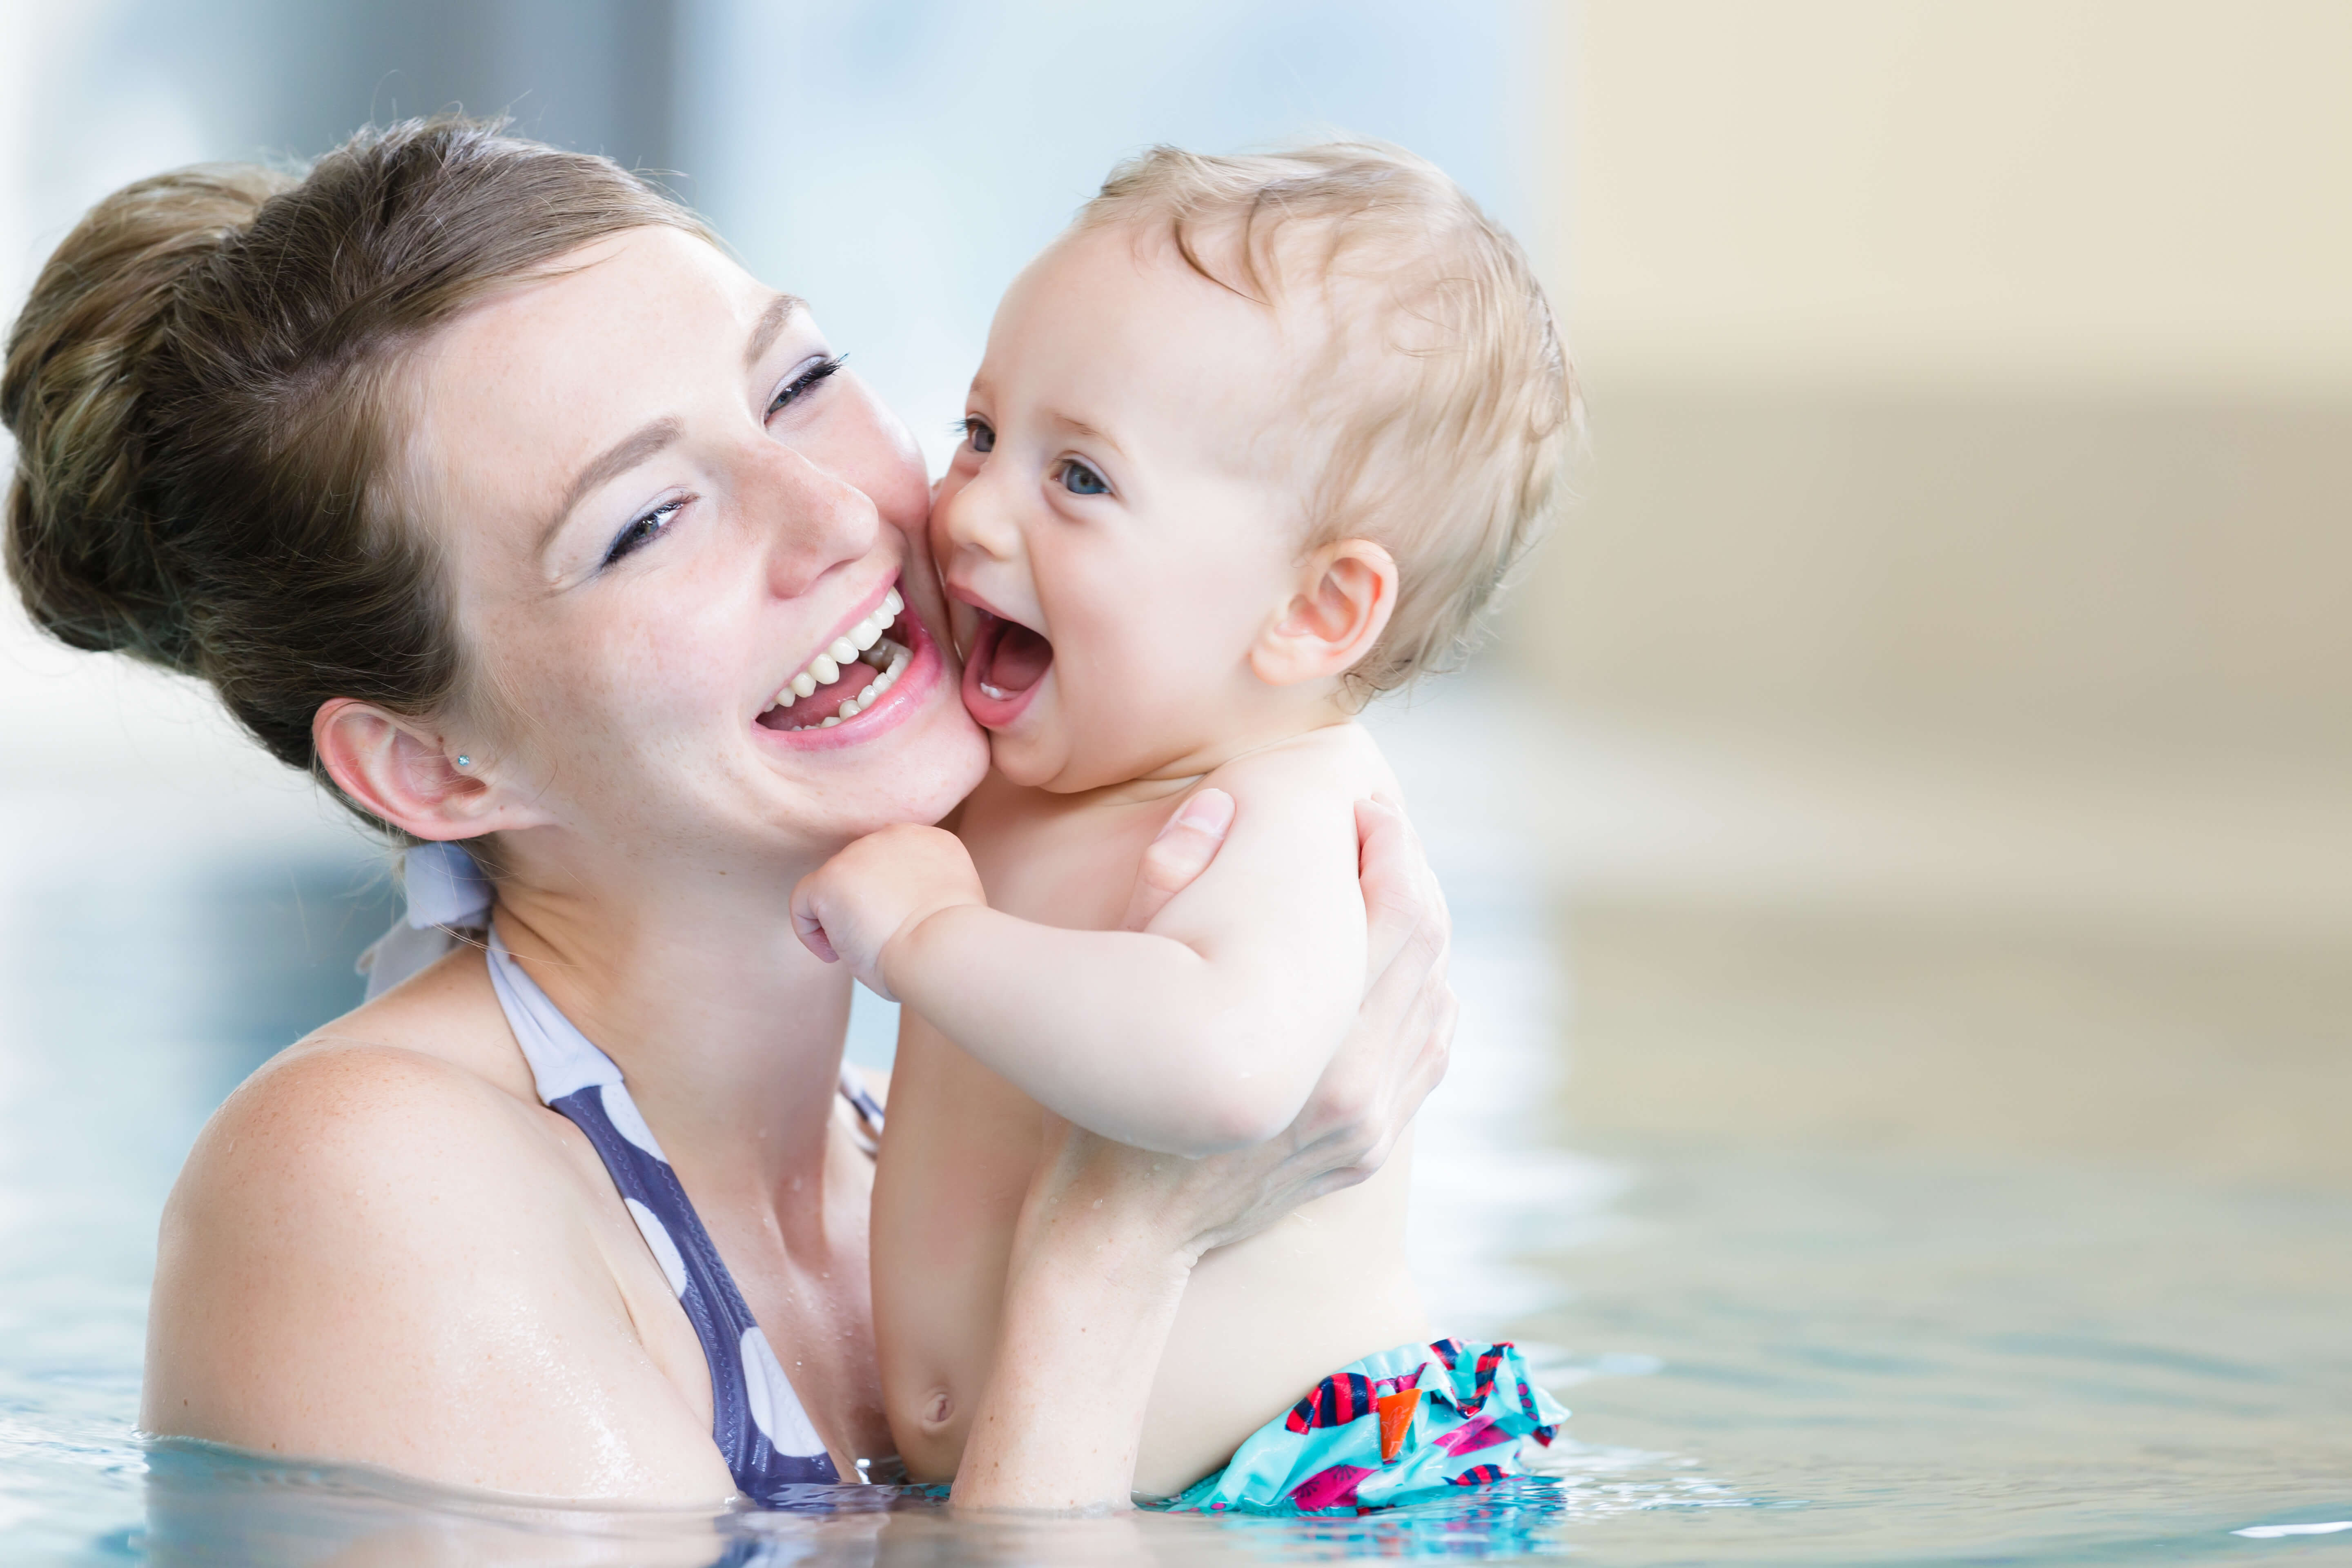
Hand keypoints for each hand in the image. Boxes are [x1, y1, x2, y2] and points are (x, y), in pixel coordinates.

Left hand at [790, 824, 985, 998]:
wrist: (944, 948)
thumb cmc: (951, 945)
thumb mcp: (947, 903)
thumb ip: (922, 890)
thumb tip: (895, 909)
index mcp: (930, 841)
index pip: (893, 863)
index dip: (889, 900)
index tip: (901, 930)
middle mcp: (895, 835)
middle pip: (861, 872)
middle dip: (865, 908)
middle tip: (882, 943)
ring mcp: (860, 852)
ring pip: (835, 888)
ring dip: (844, 922)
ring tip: (866, 949)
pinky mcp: (831, 876)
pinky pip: (803, 901)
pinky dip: (811, 933)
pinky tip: (836, 954)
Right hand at [955, 796, 1452, 1509]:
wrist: (1119, 1235)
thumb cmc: (1108, 1108)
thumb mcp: (1127, 989)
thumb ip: (1169, 889)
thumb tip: (1218, 802)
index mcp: (1319, 1046)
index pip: (1398, 913)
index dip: (1388, 845)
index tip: (1361, 804)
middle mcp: (1362, 1090)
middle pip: (1428, 948)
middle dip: (1406, 873)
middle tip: (1373, 827)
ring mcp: (1372, 1126)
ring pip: (1437, 1000)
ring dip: (1419, 933)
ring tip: (1381, 884)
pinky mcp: (1368, 1151)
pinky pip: (1426, 1054)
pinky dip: (1422, 999)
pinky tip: (1392, 970)